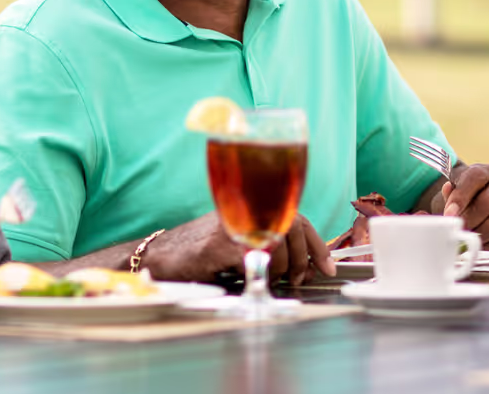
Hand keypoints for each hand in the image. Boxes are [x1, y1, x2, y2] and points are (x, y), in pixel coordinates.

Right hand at [142, 211, 335, 285]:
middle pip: (293, 228)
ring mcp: (231, 225)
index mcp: (254, 209)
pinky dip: (256, 272)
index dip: (318, 245)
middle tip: (299, 280)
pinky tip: (247, 277)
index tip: (328, 267)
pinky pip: (252, 257)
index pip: (298, 219)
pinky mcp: (217, 245)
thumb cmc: (201, 253)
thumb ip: (271, 247)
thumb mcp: (242, 245)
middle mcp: (245, 211)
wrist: (160, 255)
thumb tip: (304, 266)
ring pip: (277, 243)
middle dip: (303, 259)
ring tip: (271, 280)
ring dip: (281, 268)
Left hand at [437, 164, 488, 253]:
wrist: (486, 210)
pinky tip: (481, 251)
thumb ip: (443, 200)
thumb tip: (430, 208)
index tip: (448, 214)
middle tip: (455, 234)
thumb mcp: (453, 196)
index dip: (460, 198)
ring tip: (466, 243)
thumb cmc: (466, 204)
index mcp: (486, 172)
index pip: (474, 179)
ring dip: (478, 237)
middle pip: (486, 204)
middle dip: (467, 222)